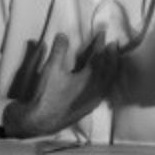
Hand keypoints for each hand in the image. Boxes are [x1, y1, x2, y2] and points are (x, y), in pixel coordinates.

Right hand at [3, 32, 118, 137]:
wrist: (40, 121)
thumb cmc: (47, 95)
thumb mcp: (51, 69)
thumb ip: (59, 50)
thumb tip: (63, 34)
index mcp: (89, 80)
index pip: (98, 57)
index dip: (100, 44)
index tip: (103, 33)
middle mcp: (96, 90)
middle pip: (109, 70)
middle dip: (112, 55)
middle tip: (113, 44)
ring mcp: (94, 100)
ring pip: (108, 81)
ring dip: (111, 68)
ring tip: (111, 58)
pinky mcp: (90, 107)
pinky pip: (104, 90)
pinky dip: (107, 79)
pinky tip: (103, 78)